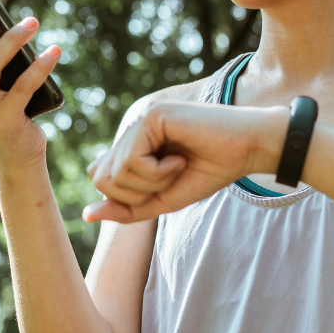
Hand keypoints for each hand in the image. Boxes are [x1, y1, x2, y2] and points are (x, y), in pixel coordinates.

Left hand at [83, 101, 286, 222]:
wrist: (247, 149)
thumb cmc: (210, 171)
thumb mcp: (164, 199)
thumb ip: (126, 208)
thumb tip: (87, 215)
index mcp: (132, 144)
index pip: (99, 178)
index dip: (127, 197)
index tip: (162, 188)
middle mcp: (131, 129)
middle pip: (101, 179)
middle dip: (136, 194)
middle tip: (170, 180)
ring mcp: (139, 120)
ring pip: (114, 173)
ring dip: (150, 184)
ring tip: (177, 168)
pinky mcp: (150, 117)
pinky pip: (132, 162)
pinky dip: (157, 173)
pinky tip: (180, 160)